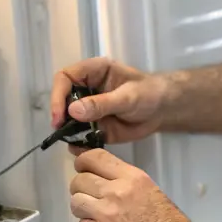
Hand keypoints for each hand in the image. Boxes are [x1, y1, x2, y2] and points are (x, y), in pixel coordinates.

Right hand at [50, 58, 167, 145]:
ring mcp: (88, 109)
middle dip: (59, 115)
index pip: (65, 78)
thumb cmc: (148, 94)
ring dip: (67, 131)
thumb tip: (72, 111)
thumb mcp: (127, 97)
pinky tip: (81, 149)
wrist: (163, 111)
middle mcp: (86, 89)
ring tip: (72, 141)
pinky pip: (79, 134)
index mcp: (93, 72)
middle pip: (62, 99)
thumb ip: (101, 104)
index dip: (58, 95)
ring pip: (67, 119)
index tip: (59, 115)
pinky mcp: (93, 126)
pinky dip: (77, 143)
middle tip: (61, 130)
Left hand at [70, 149, 210, 221]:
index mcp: (133, 178)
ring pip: (76, 203)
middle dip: (81, 189)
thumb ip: (126, 186)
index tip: (82, 168)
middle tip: (90, 198)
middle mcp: (116, 192)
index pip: (94, 157)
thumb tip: (104, 184)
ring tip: (97, 218)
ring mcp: (105, 215)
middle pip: (79, 181)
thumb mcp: (152, 194)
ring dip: (83, 210)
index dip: (83, 162)